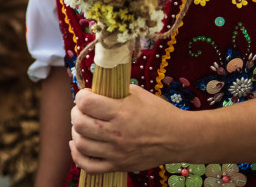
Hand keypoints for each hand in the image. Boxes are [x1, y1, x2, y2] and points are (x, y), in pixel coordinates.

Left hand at [70, 84, 184, 174]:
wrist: (179, 138)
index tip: (86, 95)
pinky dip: (78, 156)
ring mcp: (116, 152)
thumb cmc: (159, 113)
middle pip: (79, 124)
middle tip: (83, 109)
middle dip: (76, 113)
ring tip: (83, 125)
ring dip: (77, 132)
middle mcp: (116, 134)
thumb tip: (94, 89)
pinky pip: (89, 166)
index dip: (81, 96)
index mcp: (121, 112)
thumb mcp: (137, 93)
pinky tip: (77, 145)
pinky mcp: (119, 166)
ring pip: (80, 144)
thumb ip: (114, 91)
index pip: (85, 103)